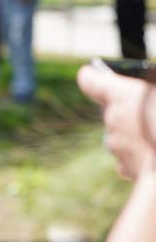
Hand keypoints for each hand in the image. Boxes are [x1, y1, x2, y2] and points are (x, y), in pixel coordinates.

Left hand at [77, 64, 155, 178]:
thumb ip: (147, 90)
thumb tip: (143, 94)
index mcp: (122, 95)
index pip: (91, 82)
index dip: (94, 77)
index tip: (91, 74)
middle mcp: (112, 120)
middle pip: (114, 110)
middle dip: (131, 110)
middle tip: (151, 110)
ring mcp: (116, 146)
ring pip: (124, 135)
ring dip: (138, 133)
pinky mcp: (126, 168)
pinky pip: (131, 156)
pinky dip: (143, 154)